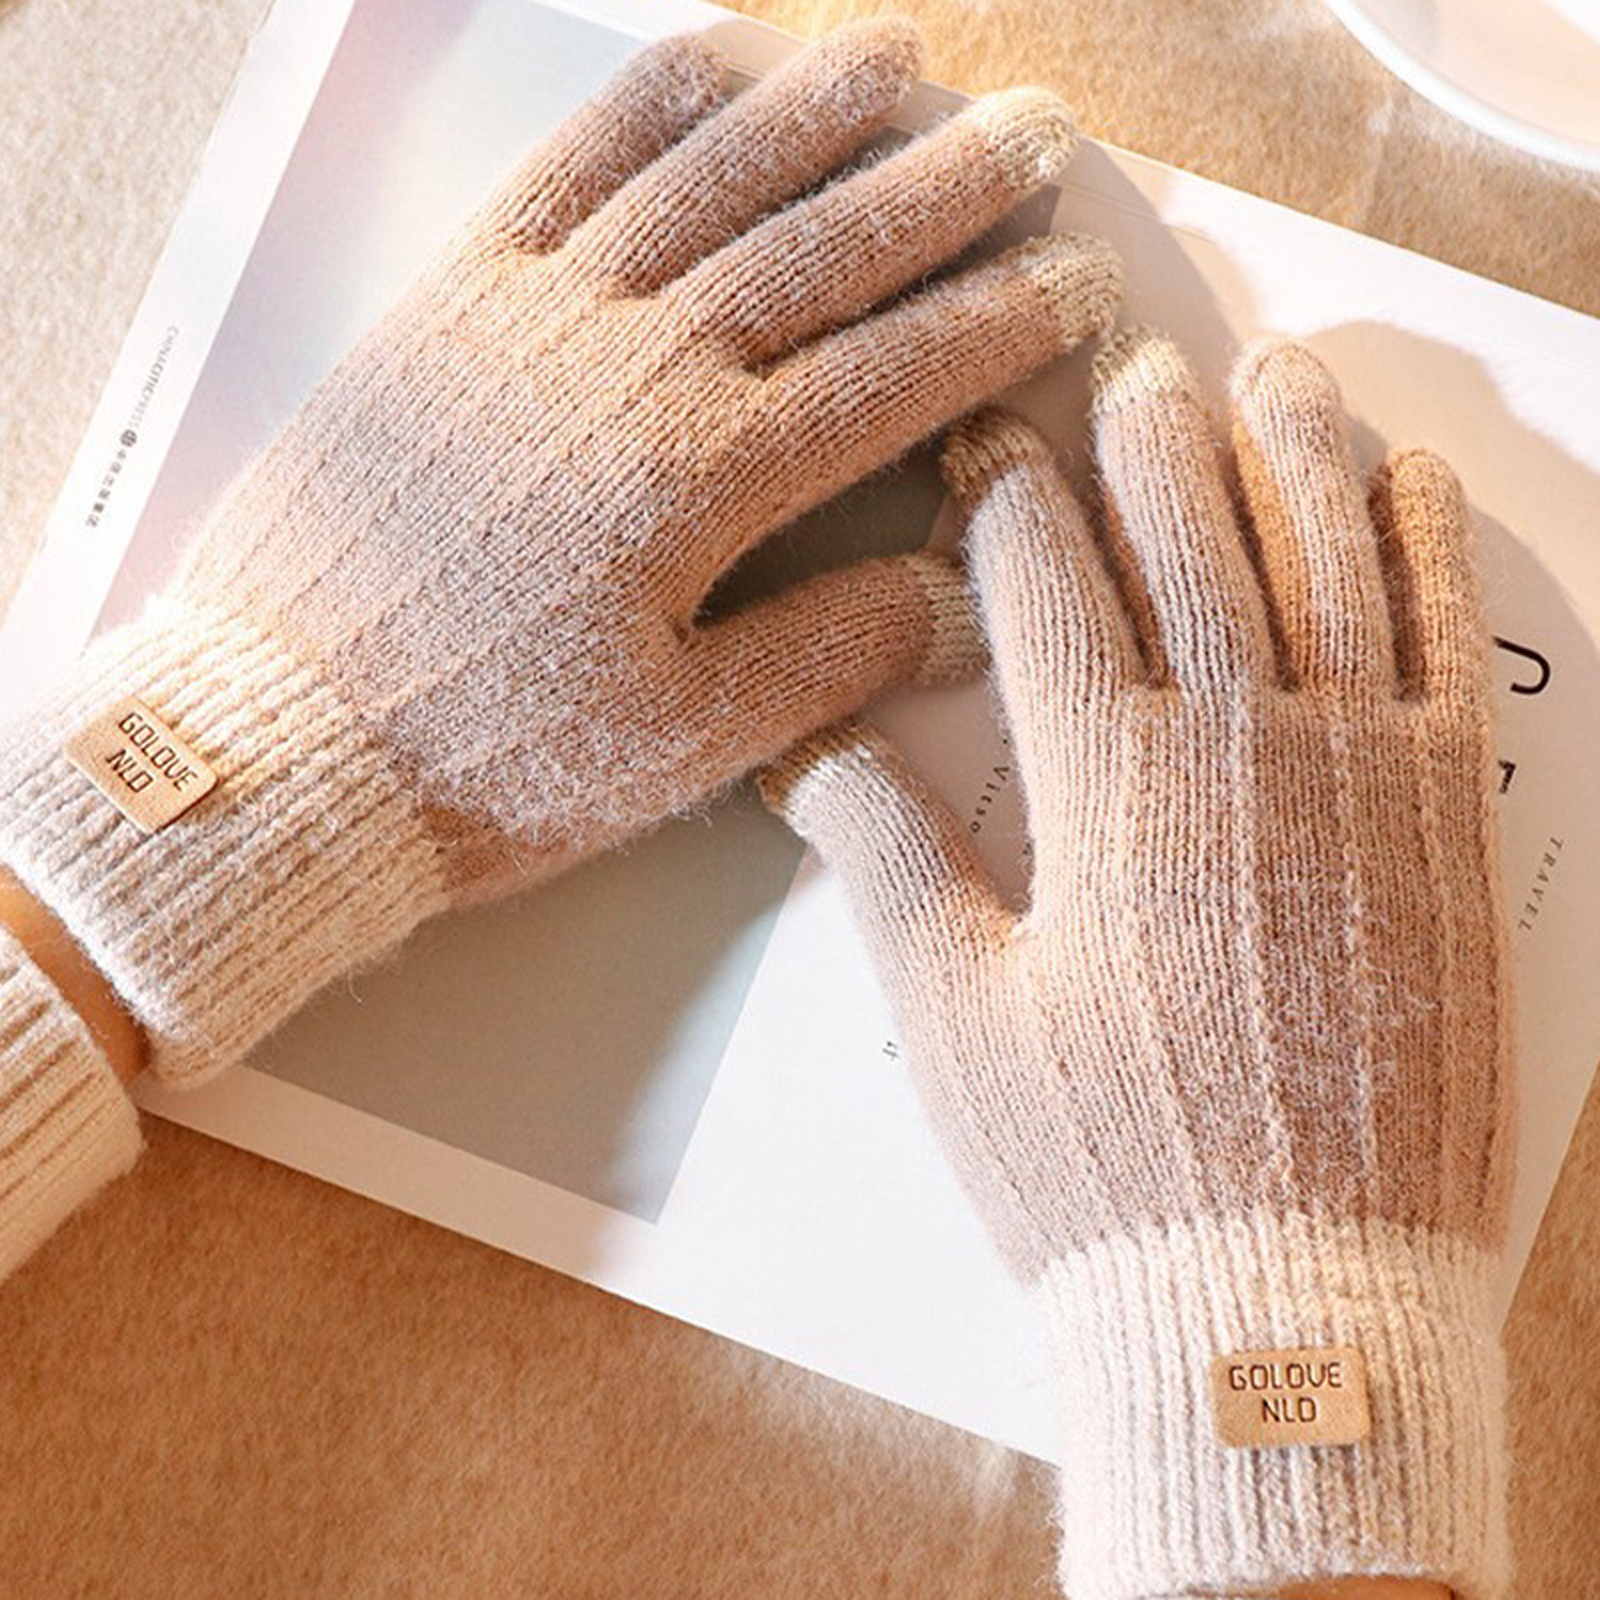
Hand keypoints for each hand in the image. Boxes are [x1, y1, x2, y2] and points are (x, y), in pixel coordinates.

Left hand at [0, 20, 1119, 1084]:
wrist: (281, 738)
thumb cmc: (486, 755)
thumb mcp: (679, 745)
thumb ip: (827, 657)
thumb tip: (953, 598)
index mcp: (702, 482)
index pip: (892, 374)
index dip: (998, 323)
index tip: (1078, 281)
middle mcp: (631, 367)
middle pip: (821, 249)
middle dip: (945, 185)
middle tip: (1038, 130)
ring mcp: (535, 315)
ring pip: (704, 178)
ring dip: (816, 110)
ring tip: (904, 56)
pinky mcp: (451, 298)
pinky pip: (569, 167)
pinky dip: (651, 103)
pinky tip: (715, 61)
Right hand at [764, 333, 1510, 1598]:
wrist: (1288, 1302)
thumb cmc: (1102, 1173)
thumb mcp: (959, 1025)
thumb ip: (890, 864)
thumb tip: (806, 752)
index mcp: (1105, 793)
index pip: (1044, 589)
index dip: (1008, 495)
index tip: (989, 436)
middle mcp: (1238, 755)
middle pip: (1188, 541)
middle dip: (1149, 434)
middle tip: (1129, 354)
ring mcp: (1360, 781)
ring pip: (1325, 564)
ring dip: (1291, 451)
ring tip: (1269, 366)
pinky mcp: (1447, 828)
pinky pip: (1445, 652)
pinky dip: (1426, 553)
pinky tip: (1408, 481)